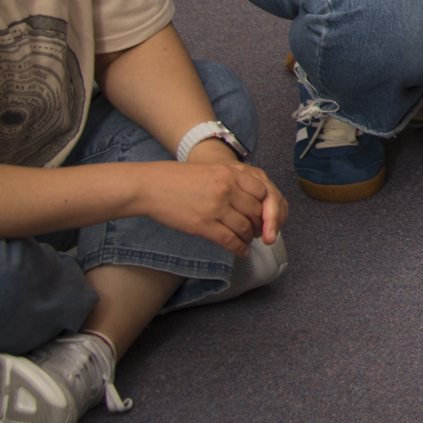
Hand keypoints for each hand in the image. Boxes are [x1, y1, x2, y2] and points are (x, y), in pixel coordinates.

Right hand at [132, 158, 283, 254]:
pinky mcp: (202, 224)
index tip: (272, 219)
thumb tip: (258, 201)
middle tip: (261, 232)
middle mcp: (228, 188)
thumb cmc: (180, 178)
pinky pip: (230, 240)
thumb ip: (236, 181)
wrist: (149, 186)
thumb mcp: (214, 170)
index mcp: (233, 172)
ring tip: (248, 241)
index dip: (273, 209)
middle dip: (262, 225)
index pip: (266, 192)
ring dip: (250, 238)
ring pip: (246, 228)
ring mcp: (215, 207)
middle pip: (258, 212)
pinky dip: (239, 248)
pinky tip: (240, 252)